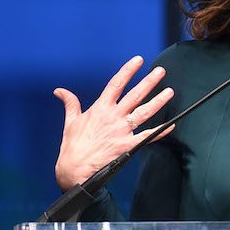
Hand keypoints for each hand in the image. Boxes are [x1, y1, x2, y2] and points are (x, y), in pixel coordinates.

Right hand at [53, 56, 174, 190]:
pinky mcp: (127, 145)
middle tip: (161, 71)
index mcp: (100, 108)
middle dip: (149, 82)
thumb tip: (59, 91)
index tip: (138, 61)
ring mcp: (122, 131)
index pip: (116, 84)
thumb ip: (70, 103)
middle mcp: (113, 117)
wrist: (75, 169)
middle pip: (135, 95)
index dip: (128, 71)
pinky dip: (160, 132)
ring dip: (158, 101)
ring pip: (144, 112)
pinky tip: (171, 126)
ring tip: (170, 92)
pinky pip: (147, 137)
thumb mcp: (71, 121)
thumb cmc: (72, 146)